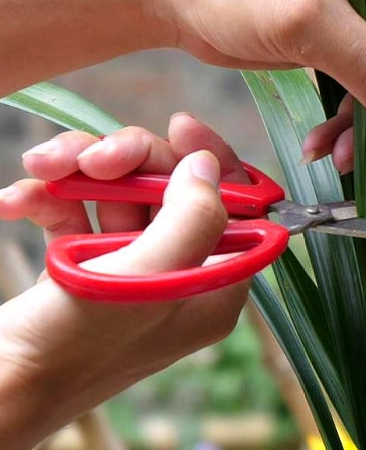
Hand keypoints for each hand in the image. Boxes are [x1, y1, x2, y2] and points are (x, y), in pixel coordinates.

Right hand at [0, 114, 247, 449]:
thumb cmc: (72, 346)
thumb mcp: (146, 280)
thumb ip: (192, 219)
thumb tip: (209, 166)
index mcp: (214, 288)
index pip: (237, 207)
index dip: (214, 161)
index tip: (179, 126)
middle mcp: (179, 278)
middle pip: (171, 190)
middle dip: (129, 162)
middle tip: (94, 156)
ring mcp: (129, 274)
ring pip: (119, 194)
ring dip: (79, 173)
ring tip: (42, 167)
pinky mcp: (81, 269)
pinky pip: (76, 214)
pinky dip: (48, 199)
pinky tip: (15, 201)